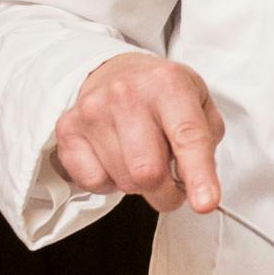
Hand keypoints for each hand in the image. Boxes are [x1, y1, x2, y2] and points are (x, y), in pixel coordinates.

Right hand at [53, 52, 224, 212]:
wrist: (114, 70)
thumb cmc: (161, 94)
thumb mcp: (199, 104)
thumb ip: (205, 144)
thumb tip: (197, 185)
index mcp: (168, 84)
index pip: (187, 137)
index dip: (199, 176)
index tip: (205, 204)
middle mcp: (127, 94)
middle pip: (148, 172)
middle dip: (167, 194)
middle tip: (173, 187)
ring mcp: (93, 111)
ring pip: (123, 181)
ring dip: (139, 185)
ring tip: (142, 158)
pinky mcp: (68, 129)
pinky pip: (94, 182)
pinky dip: (110, 182)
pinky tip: (116, 159)